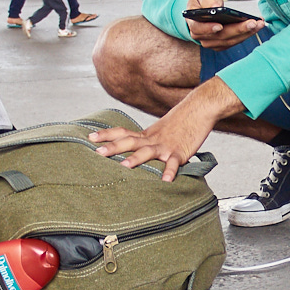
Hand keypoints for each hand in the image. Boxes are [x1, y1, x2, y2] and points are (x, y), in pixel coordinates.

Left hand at [87, 77, 242, 180]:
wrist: (200, 108)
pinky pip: (173, 163)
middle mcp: (152, 139)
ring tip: (124, 167)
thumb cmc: (182, 121)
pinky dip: (169, 172)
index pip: (123, 132)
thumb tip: (138, 152)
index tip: (90, 137)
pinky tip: (165, 181)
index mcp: (147, 134)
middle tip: (97, 152)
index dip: (106, 134)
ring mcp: (165, 146)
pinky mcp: (179, 152)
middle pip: (129, 141)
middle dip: (113, 148)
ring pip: (147, 152)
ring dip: (135, 159)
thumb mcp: (161, 131)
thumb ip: (149, 142)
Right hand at [184, 0, 265, 49]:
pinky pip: (235, 41)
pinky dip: (247, 34)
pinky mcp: (222, 44)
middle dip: (238, 29)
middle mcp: (201, 37)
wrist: (205, 8)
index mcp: (193, 24)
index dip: (209, 29)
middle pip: (221, 36)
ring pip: (230, 41)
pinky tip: (257, 27)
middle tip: (252, 23)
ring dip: (247, 33)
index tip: (220, 26)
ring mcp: (212, 43)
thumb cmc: (203, 1)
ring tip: (259, 24)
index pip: (199, 29)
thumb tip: (216, 7)